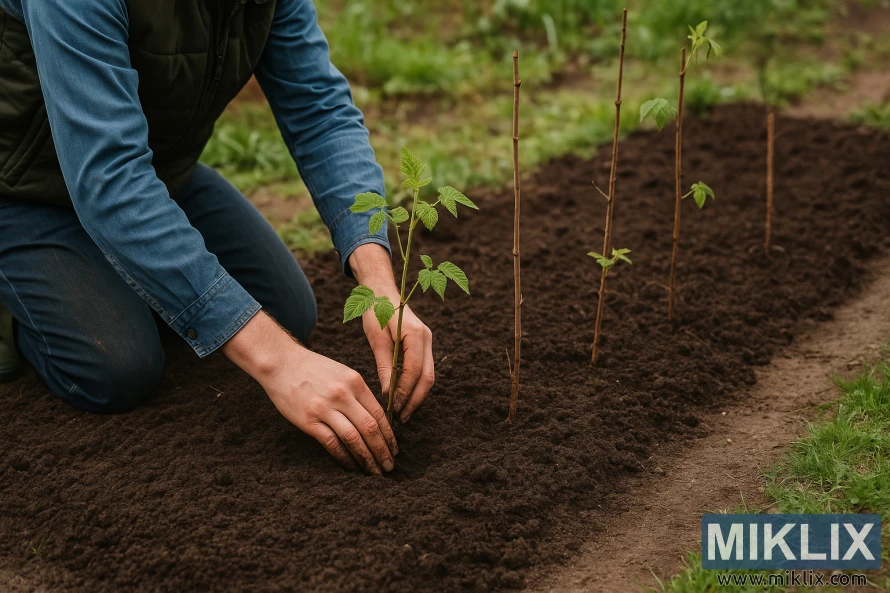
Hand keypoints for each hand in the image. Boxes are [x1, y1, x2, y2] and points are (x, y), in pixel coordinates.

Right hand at [223, 311, 397, 474]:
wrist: (281, 363)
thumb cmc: (313, 369)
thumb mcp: (342, 373)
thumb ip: (358, 394)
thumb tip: (377, 420)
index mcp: (354, 382)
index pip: (379, 414)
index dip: (389, 435)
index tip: (394, 450)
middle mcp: (342, 395)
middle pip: (370, 428)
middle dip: (382, 451)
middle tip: (389, 467)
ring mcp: (325, 408)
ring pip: (354, 438)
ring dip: (367, 458)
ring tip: (375, 472)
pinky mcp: (308, 420)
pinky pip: (332, 443)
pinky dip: (345, 458)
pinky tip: (352, 467)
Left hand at [363, 304, 432, 422]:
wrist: (381, 291)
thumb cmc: (376, 312)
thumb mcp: (376, 339)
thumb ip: (385, 366)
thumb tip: (388, 394)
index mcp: (415, 334)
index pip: (414, 370)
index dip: (405, 391)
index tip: (393, 408)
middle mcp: (427, 338)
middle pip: (427, 376)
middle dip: (415, 399)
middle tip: (401, 417)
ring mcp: (428, 341)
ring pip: (428, 375)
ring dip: (417, 395)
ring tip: (402, 412)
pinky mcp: (423, 344)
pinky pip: (424, 369)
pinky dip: (416, 385)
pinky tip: (404, 397)